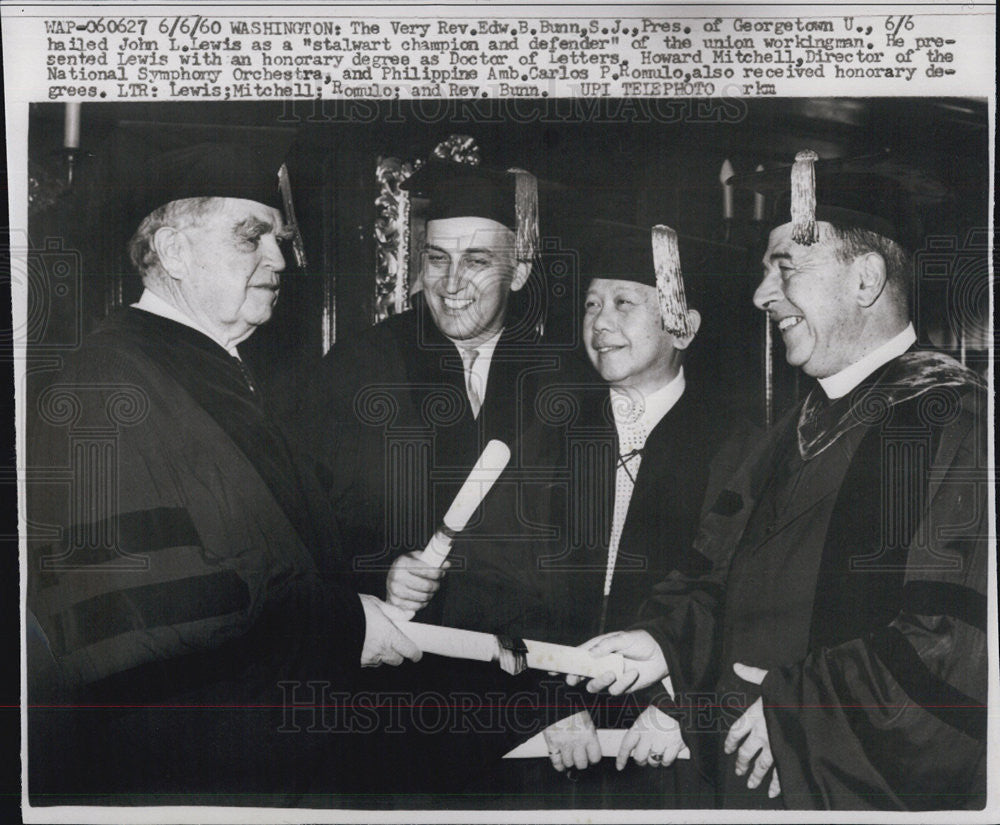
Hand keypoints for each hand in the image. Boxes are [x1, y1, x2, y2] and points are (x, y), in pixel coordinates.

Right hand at [358, 593, 421, 666]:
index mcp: (388, 635)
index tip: (416, 653)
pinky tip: (363, 644)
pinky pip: (368, 662)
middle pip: (397, 659)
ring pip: (382, 661)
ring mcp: (368, 657)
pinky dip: (369, 656)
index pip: (409, 651)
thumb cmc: (352, 608)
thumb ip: (394, 612)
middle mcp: (380, 649)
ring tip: (374, 641)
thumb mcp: (375, 604)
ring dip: (382, 655)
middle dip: (398, 653)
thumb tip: (409, 615)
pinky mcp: (357, 661)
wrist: (328, 618)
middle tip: (394, 642)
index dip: (415, 653)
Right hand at [385, 551, 448, 612]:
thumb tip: (446, 564)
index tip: (441, 573)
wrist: (392, 577)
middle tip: (437, 583)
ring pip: (423, 596)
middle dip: (435, 585)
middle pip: (426, 585)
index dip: (437, 572)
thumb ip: (433, 561)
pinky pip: (417, 606)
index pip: (424, 569)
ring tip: (430, 590)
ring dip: (430, 594)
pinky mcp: (395, 601)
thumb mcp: (419, 558)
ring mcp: (395, 589)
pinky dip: (423, 603)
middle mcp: (396, 576)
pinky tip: (422, 596)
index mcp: (402, 562)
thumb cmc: (407, 567)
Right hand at [542, 710, 600, 772]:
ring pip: (569, 764)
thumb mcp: (586, 720)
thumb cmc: (572, 708)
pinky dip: (559, 765)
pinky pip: (556, 762)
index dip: (593, 759)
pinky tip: (561, 764)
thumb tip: (591, 749)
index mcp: (588, 734)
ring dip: (570, 762)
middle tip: (580, 759)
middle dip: (581, 763)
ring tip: (570, 757)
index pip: (595, 757)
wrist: (556, 701)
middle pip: (581, 764)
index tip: (591, 758)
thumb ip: (589, 735)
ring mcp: (563, 743)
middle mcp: (577, 741)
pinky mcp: (551, 743)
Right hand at [565, 630, 667, 694]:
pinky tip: (632, 672)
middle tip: (575, 679)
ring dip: (600, 681)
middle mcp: (602, 665)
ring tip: (611, 673)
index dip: (566, 663)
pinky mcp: (623, 687)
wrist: (663, 653)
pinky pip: (616, 690)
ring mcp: (611, 677)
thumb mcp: (623, 638)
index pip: (578, 657)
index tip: (553, 669)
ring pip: (596, 686)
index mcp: (598, 650)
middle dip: (576, 678)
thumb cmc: (641, 641)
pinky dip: (623, 682)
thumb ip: (606, 645)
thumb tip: (590, 654)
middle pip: (582, 675)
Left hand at [616, 705, 689, 770]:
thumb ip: (639, 731)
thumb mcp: (645, 717)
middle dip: (641, 760)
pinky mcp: (673, 746)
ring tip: (658, 751)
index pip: (626, 745)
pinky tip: (667, 752)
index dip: (622, 758)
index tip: (620, 766)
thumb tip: (633, 746)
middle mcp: (648, 735)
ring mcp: (661, 741)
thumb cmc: (662, 712)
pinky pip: (666, 761)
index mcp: (640, 726)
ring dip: (655, 760)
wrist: (680, 708)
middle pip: (639, 757)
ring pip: (653, 761)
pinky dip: (666, 760)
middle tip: (645, 757)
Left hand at [724, 662, 779, 798]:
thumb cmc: (791, 689)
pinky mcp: (787, 754)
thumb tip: (736, 666)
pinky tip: (771, 792)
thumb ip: (752, 675)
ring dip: (755, 776)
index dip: (730, 742)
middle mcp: (761, 732)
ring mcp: (774, 745)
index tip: (728, 750)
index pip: (736, 731)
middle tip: (738, 772)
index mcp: (754, 715)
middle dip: (741, 763)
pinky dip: (775, 784)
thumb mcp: (770, 678)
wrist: (812, 701)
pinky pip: (779, 772)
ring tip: (751, 783)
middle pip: (745, 752)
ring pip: (760, 765)